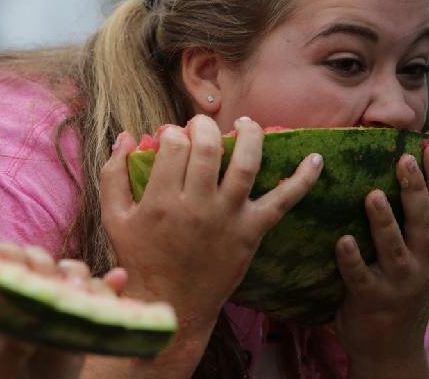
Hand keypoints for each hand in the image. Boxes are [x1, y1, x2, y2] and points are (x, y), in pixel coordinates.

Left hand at [0, 243, 127, 378]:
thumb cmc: (3, 376)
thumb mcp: (0, 365)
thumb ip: (11, 348)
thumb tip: (30, 335)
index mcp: (2, 291)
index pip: (6, 257)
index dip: (15, 257)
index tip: (25, 274)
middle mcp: (31, 286)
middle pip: (42, 260)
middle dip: (49, 268)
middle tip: (58, 288)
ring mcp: (59, 299)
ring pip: (74, 273)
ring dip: (81, 277)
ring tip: (84, 294)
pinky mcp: (84, 315)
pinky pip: (100, 296)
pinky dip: (110, 286)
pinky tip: (120, 279)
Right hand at [100, 116, 322, 341]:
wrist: (172, 305)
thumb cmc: (140, 258)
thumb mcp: (114, 218)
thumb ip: (113, 175)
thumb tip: (126, 136)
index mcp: (160, 201)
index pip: (172, 145)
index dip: (172, 132)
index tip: (171, 136)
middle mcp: (196, 206)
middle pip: (207, 147)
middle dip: (204, 126)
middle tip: (200, 126)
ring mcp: (227, 218)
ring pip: (245, 164)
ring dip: (249, 135)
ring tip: (245, 123)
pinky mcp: (251, 233)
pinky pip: (283, 202)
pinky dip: (303, 179)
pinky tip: (316, 158)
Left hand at [333, 143, 428, 375]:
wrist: (389, 347)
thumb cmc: (398, 289)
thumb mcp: (417, 256)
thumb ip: (410, 222)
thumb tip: (397, 170)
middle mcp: (424, 263)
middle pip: (423, 222)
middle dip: (416, 189)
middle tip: (404, 158)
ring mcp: (400, 283)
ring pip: (395, 248)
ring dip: (385, 221)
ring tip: (373, 195)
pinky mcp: (372, 300)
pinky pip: (360, 277)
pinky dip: (352, 259)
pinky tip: (342, 241)